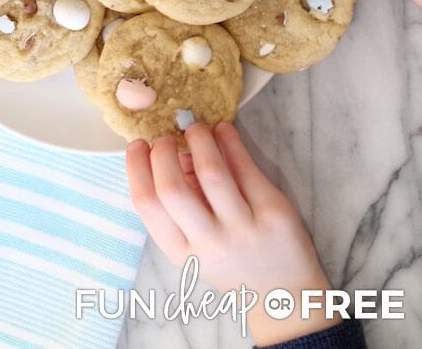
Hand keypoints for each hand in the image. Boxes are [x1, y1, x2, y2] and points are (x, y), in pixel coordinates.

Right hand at [126, 122, 338, 345]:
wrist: (284, 295)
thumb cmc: (235, 265)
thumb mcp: (198, 249)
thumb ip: (182, 209)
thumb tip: (176, 156)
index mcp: (183, 253)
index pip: (148, 206)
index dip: (137, 169)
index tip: (137, 146)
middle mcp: (210, 243)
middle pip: (173, 189)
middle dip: (164, 153)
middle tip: (166, 136)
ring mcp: (243, 229)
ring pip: (212, 173)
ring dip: (199, 140)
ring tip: (196, 127)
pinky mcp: (272, 213)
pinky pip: (246, 168)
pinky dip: (231, 142)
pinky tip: (224, 130)